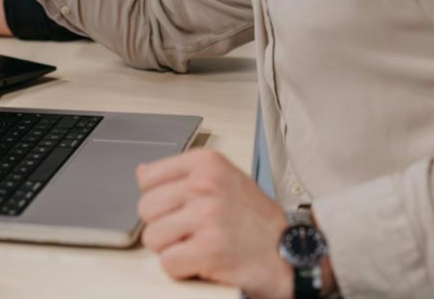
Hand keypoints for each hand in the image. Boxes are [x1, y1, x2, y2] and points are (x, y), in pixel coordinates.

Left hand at [136, 148, 294, 298]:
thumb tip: (142, 172)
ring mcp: (207, 216)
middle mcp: (205, 184)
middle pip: (146, 208)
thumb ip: (185, 175)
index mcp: (207, 163)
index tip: (178, 208)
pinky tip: (202, 262)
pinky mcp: (208, 249)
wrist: (290, 254)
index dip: (159, 199)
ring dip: (171, 249)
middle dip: (163, 225)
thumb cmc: (257, 221)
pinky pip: (168, 262)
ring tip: (197, 246)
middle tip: (189, 232)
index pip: (148, 177)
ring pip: (152, 237)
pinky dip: (182, 269)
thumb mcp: (225, 180)